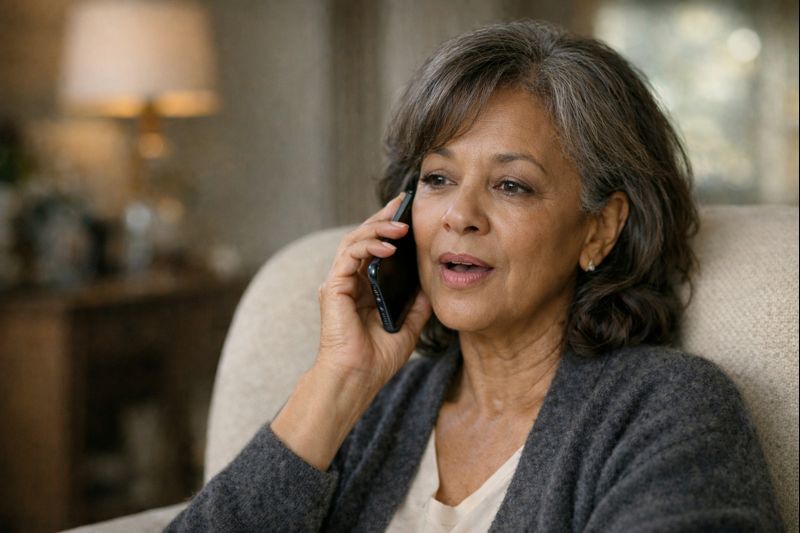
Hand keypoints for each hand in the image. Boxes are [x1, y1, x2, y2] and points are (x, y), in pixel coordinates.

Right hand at [316, 193, 431, 389]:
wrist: (358, 378)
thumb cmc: (378, 357)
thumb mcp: (409, 325)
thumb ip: (418, 303)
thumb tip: (433, 282)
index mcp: (365, 287)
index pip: (376, 248)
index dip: (389, 227)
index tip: (407, 211)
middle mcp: (350, 280)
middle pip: (364, 237)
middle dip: (383, 217)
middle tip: (402, 203)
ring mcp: (340, 282)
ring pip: (354, 240)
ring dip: (377, 228)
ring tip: (400, 225)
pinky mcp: (334, 287)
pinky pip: (349, 256)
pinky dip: (368, 246)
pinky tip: (388, 247)